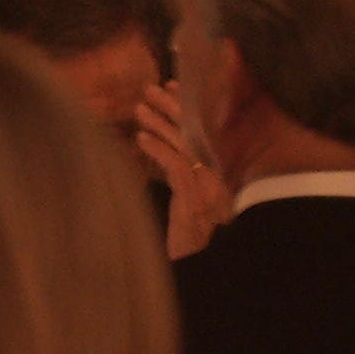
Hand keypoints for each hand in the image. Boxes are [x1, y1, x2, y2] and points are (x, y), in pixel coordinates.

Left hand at [131, 86, 224, 259]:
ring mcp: (206, 191)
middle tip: (150, 88)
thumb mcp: (180, 198)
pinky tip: (141, 139)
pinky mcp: (193, 202)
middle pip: (195, 135)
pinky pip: (176, 168)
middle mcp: (215, 179)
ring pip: (185, 147)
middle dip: (173, 108)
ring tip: (139, 109)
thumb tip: (159, 143)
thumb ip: (176, 173)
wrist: (193, 267)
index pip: (203, 133)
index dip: (188, 109)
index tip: (172, 87)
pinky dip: (158, 150)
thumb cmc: (182, 236)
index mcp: (213, 174)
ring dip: (161, 124)